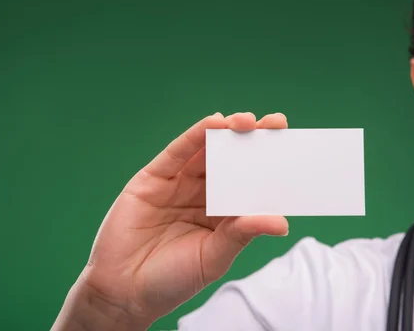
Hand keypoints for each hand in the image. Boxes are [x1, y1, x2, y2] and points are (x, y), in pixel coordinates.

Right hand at [52, 112, 288, 329]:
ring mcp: (177, 185)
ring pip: (205, 151)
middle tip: (275, 123)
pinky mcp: (152, 179)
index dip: (267, 164)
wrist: (123, 292)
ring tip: (246, 121)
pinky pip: (176, 153)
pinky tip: (213, 124)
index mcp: (221, 214)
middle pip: (231, 160)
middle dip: (252, 140)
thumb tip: (281, 222)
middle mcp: (201, 195)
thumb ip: (241, 234)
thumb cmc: (171, 280)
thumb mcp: (214, 257)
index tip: (290, 147)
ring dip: (225, 132)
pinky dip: (194, 136)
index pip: (249, 182)